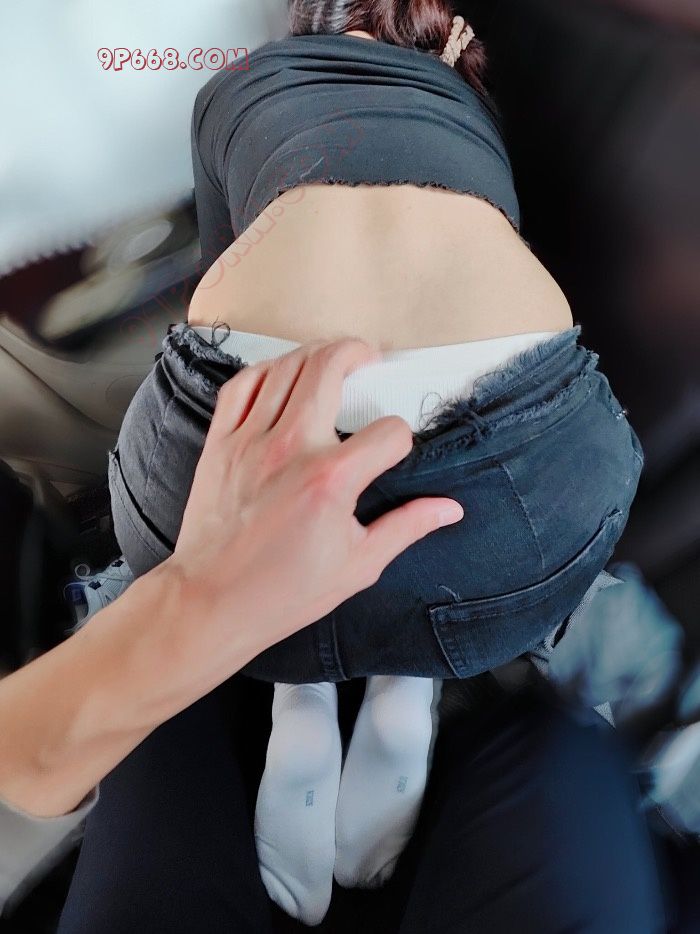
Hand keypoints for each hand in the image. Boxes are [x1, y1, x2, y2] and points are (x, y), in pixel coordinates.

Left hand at [168, 337, 463, 655]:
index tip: (393, 450)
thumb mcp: (358, 565)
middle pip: (329, 368)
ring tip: (330, 358)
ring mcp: (250, 442)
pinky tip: (280, 375)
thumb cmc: (282, 591)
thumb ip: (406, 527)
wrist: (212, 601)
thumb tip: (447, 509)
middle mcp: (290, 449)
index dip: (400, 438)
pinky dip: (264, 371)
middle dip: (356, 353)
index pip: (387, 432)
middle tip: (368, 356)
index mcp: (331, 481)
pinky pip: (241, 387)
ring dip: (314, 354)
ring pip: (285, 369)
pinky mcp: (220, 444)